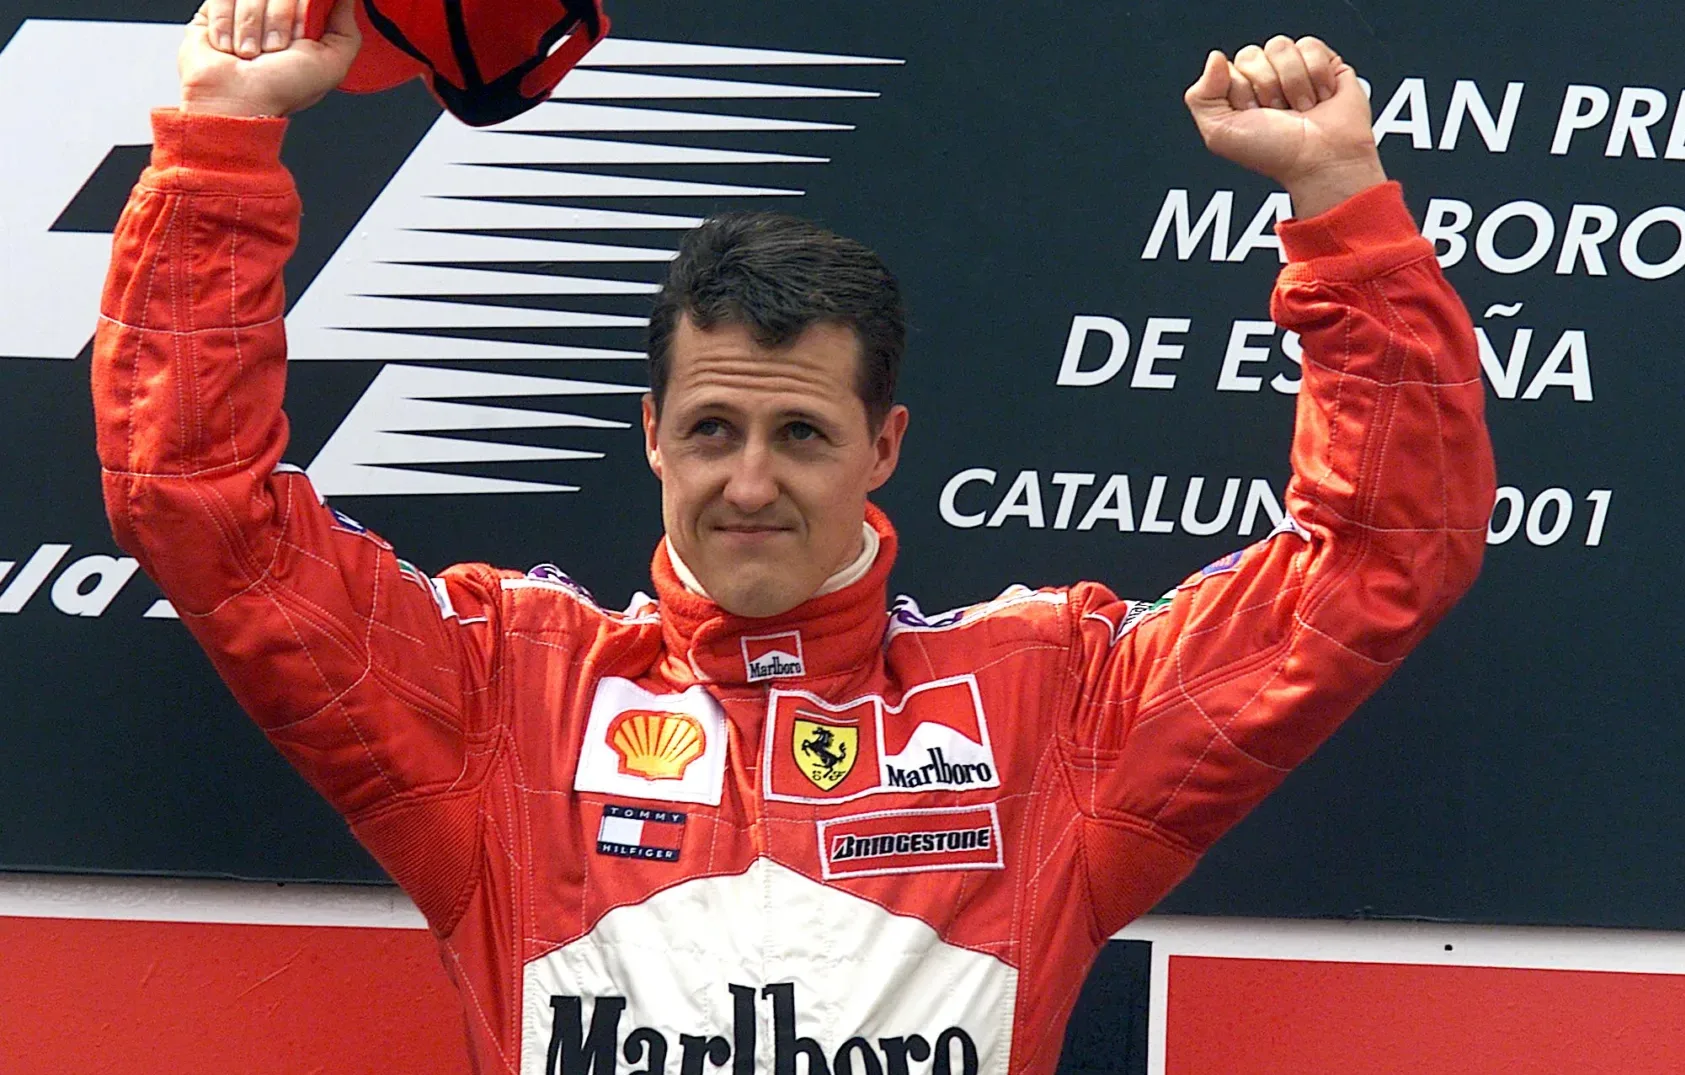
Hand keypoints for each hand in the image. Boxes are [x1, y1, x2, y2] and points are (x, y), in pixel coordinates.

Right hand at [179, 0, 359, 117]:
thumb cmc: (279, 91)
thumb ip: (347, 32)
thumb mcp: (330, 66)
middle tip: (274, 48)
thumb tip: (346, 2)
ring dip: (250, 27)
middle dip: (278, 21)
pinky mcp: (215, 10)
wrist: (235, 101)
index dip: (303, 12)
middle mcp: (275, 13)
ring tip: (250, 53)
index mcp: (304, 22)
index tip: (300, 35)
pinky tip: (229, 45)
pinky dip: (224, 23)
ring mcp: (245, 10)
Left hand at [1184, 36, 1386, 217]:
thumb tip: (1215, 59)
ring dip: (1292, 84)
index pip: (1226, 68)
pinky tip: (1319, 96)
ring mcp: (1292, 70)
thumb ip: (1201, 96)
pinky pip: (1309, 45)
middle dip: (1266, 88)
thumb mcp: (1219, 134)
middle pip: (1251, 54)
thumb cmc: (1275, 154)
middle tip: (1278, 114)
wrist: (1322, 159)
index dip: (1240, 92)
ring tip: (1301, 108)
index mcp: (1235, 96)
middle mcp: (1262, 81)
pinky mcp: (1322, 62)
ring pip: (1280, 47)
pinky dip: (1316, 74)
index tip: (1253, 116)